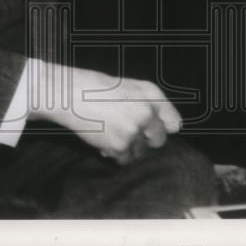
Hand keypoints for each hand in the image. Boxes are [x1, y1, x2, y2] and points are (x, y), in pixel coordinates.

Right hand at [27, 62, 181, 165]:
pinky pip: (125, 159)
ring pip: (141, 152)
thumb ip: (154, 102)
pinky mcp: (119, 146)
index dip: (163, 127)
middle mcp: (146, 114)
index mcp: (151, 96)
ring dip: (129, 147)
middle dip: (146, 139)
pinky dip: (116, 154)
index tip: (152, 129)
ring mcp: (133, 131)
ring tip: (112, 132)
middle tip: (128, 130)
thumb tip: (175, 127)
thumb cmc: (98, 87)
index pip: (173, 122)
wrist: (70, 95)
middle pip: (159, 140)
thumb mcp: (131, 85)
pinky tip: (104, 140)